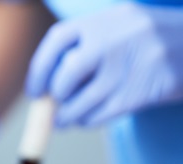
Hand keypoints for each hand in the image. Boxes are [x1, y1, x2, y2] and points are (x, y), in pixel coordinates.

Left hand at [27, 3, 182, 126]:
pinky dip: (88, 120)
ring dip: (67, 115)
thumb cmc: (153, 42)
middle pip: (68, 72)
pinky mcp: (143, 90)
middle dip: (56, 94)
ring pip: (84, 99)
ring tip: (62, 121)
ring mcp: (132, 64)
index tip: (34, 90)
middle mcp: (118, 38)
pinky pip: (103, 113)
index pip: (58, 39)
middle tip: (52, 105)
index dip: (39, 68)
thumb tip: (47, 83)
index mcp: (108, 18)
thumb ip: (89, 45)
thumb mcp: (123, 27)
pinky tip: (85, 120)